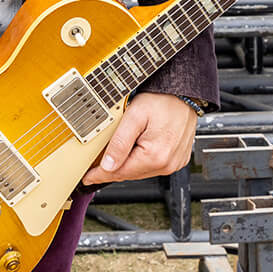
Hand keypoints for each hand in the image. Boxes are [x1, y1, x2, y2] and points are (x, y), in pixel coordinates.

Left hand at [81, 92, 197, 185]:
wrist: (184, 94)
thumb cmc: (162, 100)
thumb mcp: (134, 116)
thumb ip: (120, 142)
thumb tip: (107, 165)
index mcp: (156, 156)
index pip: (120, 172)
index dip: (100, 175)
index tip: (87, 177)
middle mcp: (167, 164)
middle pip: (130, 174)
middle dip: (112, 169)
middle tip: (96, 165)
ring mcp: (174, 163)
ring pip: (141, 172)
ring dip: (127, 165)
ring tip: (115, 154)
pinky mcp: (177, 160)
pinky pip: (153, 167)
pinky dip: (141, 161)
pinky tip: (135, 150)